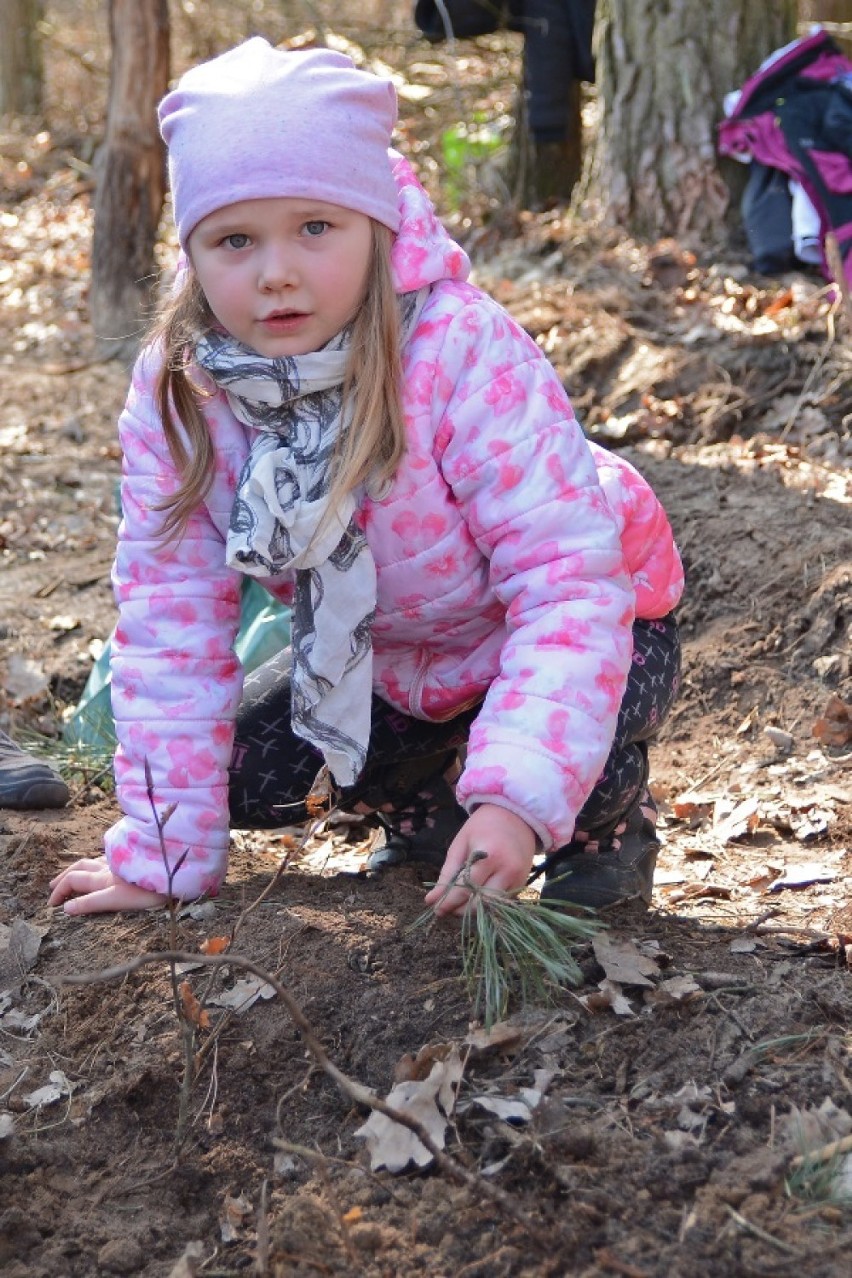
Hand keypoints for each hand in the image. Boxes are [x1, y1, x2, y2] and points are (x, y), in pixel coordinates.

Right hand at [48, 856, 168, 914]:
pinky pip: (112, 860)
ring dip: (81, 868)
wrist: (176, 872)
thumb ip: (91, 902)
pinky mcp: (136, 862)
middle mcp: (111, 868)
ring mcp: (123, 864)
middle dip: (65, 877)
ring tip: (74, 874)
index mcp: (104, 878)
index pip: (74, 881)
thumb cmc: (149, 889)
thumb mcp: (116, 899)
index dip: (60, 891)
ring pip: (96, 862)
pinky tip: (106, 865)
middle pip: (81, 868)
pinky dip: (101, 862)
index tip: (52, 906)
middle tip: (53, 886)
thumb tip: (66, 908)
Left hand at [423, 804, 535, 917]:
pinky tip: (476, 894)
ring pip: (491, 907)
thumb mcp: (460, 844)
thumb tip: (432, 899)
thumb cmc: (483, 827)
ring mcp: (518, 879)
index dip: (448, 902)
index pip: (465, 889)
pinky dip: (486, 903)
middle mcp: (508, 871)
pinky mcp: (522, 884)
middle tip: (447, 907)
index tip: (435, 908)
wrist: (516, 816)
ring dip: (473, 910)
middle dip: (460, 910)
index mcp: (490, 856)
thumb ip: (447, 873)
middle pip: (480, 904)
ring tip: (459, 902)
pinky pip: (500, 902)